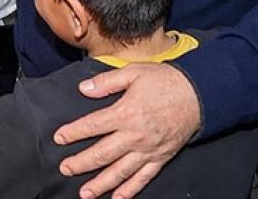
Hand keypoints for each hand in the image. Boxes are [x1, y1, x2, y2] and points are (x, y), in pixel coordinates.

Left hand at [54, 63, 199, 198]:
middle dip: (81, 163)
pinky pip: (143, 178)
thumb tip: (84, 89)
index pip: (93, 126)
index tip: (59, 138)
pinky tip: (118, 198)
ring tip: (85, 193)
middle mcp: (135, 136)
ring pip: (120, 172)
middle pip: (102, 154)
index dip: (73, 133)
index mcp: (126, 113)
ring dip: (101, 184)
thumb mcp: (134, 72)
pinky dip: (130, 190)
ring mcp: (148, 150)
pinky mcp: (160, 158)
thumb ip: (108, 82)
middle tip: (65, 168)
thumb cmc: (166, 81)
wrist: (199, 94)